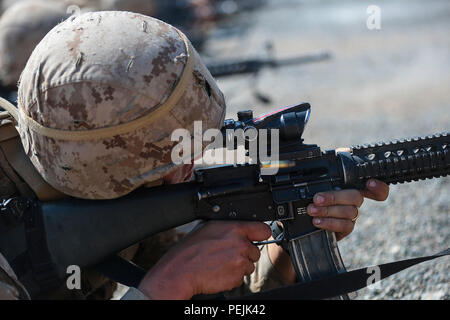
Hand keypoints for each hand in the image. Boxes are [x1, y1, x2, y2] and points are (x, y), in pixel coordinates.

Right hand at [138, 221, 270, 298]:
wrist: (180, 272)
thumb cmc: (190, 250)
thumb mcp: (209, 227)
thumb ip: (229, 227)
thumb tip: (240, 227)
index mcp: (235, 229)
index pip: (263, 229)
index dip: (260, 234)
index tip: (257, 237)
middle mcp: (241, 244)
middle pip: (255, 250)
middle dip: (245, 253)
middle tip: (227, 254)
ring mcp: (240, 262)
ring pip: (249, 265)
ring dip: (238, 265)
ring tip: (220, 262)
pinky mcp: (237, 278)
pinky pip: (241, 277)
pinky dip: (232, 276)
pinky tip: (219, 271)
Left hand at [268, 178, 388, 283]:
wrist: (296, 223)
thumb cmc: (304, 200)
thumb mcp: (307, 187)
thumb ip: (316, 177)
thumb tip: (312, 164)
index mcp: (345, 185)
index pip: (369, 182)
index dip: (377, 185)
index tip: (370, 183)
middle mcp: (351, 200)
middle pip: (356, 196)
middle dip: (335, 197)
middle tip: (316, 199)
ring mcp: (349, 215)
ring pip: (349, 211)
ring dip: (328, 210)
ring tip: (312, 211)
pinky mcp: (345, 229)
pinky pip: (345, 225)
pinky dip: (330, 223)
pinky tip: (317, 222)